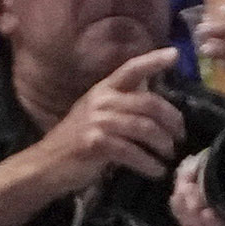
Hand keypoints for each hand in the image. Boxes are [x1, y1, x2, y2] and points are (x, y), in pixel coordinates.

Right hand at [36, 50, 185, 199]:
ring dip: (163, 143)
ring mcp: (97, 121)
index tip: (175, 54)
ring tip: (170, 154)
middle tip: (181, 135)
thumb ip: (123, 103)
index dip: (153, 60)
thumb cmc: (75, 140)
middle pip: (149, 103)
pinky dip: (148, 163)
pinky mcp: (95, 143)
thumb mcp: (97, 113)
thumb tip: (158, 100)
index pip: (131, 68)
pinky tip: (157, 171)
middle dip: (172, 120)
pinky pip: (131, 152)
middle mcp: (102, 101)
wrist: (43, 166)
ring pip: (144, 128)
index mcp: (103, 89)